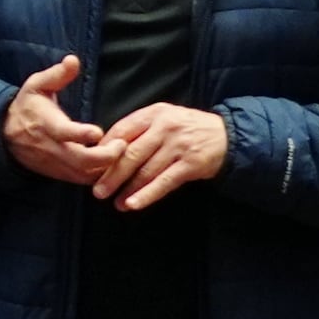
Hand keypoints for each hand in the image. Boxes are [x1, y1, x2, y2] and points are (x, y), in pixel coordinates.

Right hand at [0, 55, 113, 186]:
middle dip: (106, 156)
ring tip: (123, 153)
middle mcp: (52, 148)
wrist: (5, 136)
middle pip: (81, 160)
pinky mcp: (61, 174)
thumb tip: (73, 59)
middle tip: (123, 144)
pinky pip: (84, 181)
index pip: (64, 132)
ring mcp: (57, 164)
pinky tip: (113, 164)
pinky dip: (100, 176)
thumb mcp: (36, 85)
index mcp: (47, 125)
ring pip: (86, 174)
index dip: (81, 134)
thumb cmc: (27, 107)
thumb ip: (57, 74)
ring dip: (106, 168)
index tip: (98, 132)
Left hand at [89, 101, 232, 211]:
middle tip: (97, 190)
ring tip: (114, 201)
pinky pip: (164, 182)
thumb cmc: (187, 129)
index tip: (91, 166)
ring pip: (145, 170)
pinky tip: (133, 204)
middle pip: (130, 154)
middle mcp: (165, 127)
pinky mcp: (191, 164)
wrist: (228, 136)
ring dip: (127, 189)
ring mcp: (178, 146)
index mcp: (153, 113)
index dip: (105, 151)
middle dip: (111, 174)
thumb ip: (139, 129)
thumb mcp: (164, 118)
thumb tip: (106, 148)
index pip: (121, 131)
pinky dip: (147, 195)